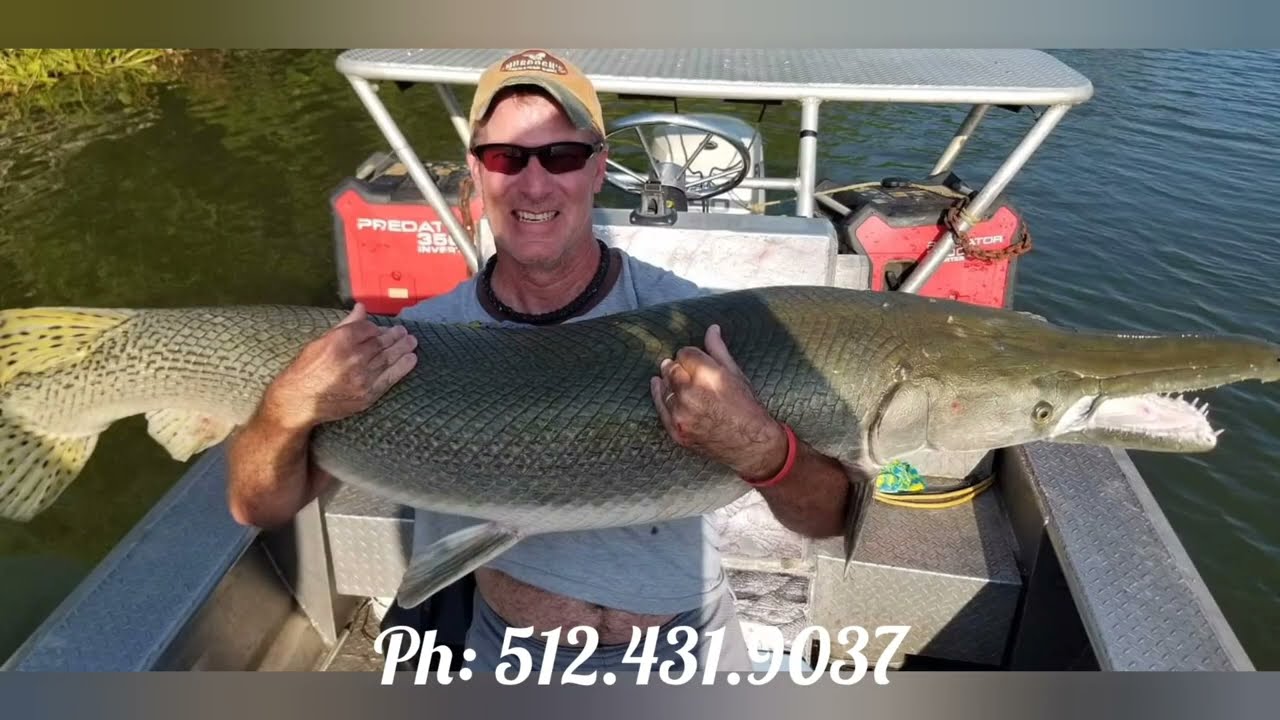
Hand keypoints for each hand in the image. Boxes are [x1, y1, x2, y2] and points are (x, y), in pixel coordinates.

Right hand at [263, 303, 418, 430]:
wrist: (299, 401)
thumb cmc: (306, 369)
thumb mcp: (321, 341)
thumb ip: (345, 325)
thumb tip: (361, 308)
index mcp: (341, 340)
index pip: (368, 329)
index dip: (376, 328)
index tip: (381, 329)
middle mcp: (354, 357)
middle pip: (381, 343)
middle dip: (394, 336)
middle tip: (404, 332)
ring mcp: (363, 377)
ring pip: (388, 358)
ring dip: (403, 348)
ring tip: (411, 341)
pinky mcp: (368, 394)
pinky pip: (390, 377)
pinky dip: (403, 367)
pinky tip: (411, 359)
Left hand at [649, 324, 787, 480]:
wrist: (752, 445)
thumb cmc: (748, 407)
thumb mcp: (736, 375)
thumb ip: (718, 350)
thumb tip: (711, 328)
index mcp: (708, 376)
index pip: (685, 353)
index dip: (691, 355)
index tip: (695, 359)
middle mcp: (690, 394)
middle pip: (671, 368)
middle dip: (678, 366)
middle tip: (686, 369)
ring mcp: (681, 414)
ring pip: (664, 386)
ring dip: (670, 381)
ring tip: (678, 379)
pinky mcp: (676, 431)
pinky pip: (660, 407)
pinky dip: (659, 395)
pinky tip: (658, 385)